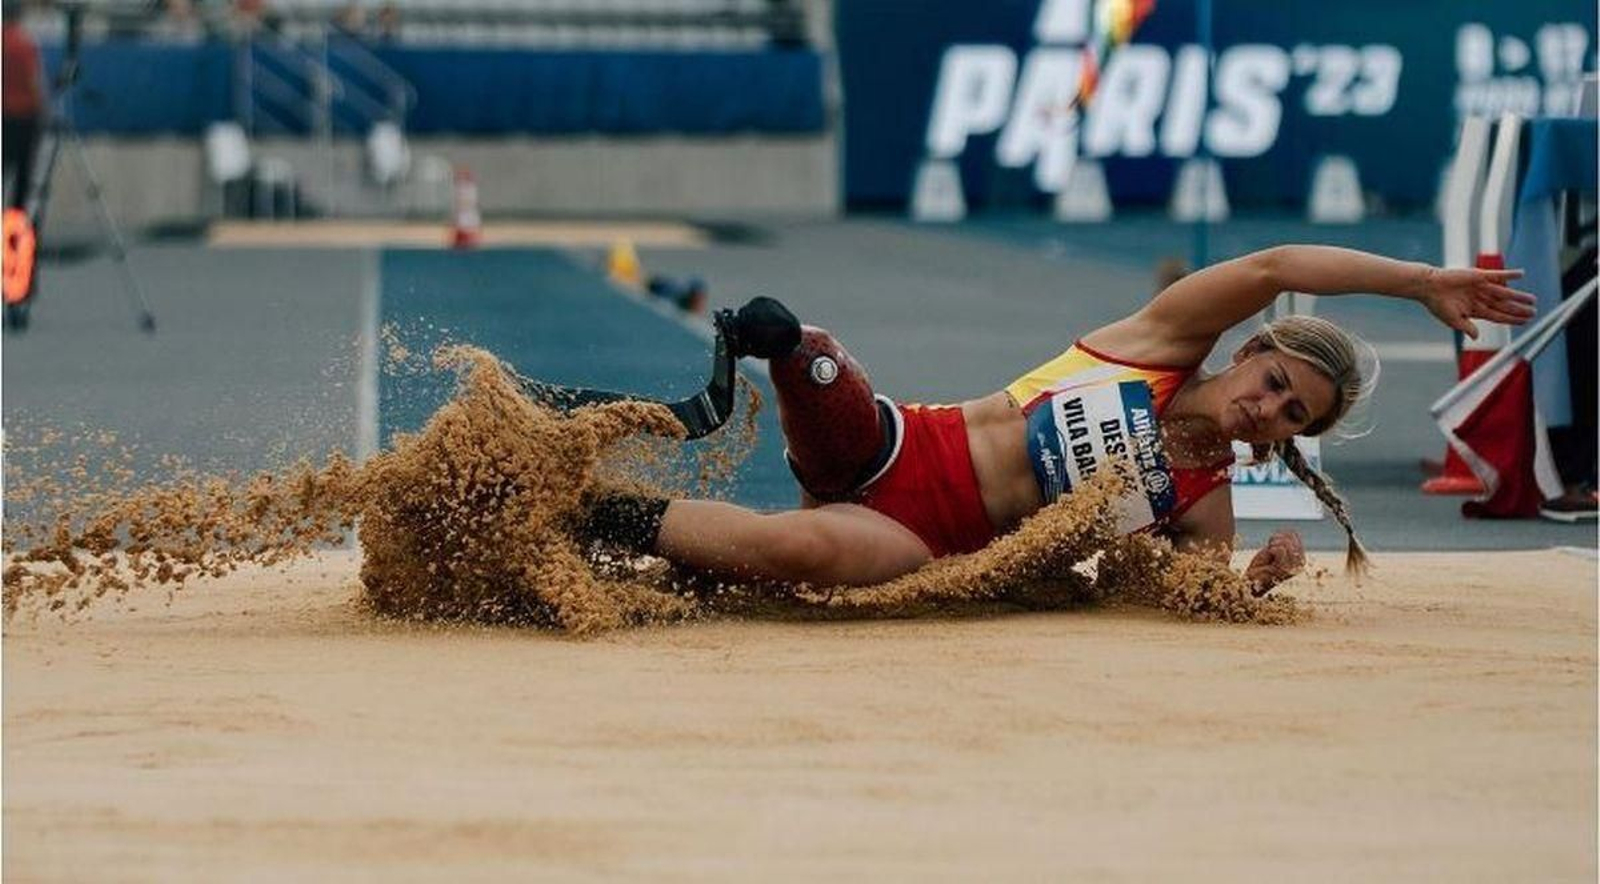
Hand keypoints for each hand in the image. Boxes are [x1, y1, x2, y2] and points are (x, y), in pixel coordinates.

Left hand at [1244, 530, 1304, 595]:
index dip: (1279, 535)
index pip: (1294, 534)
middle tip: (1270, 550)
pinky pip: (1280, 550)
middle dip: (1276, 539)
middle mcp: (1300, 564)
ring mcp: (1292, 567)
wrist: (1252, 581)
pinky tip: (1269, 556)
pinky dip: (1272, 549)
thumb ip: (1286, 541)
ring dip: (1273, 544)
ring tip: (1270, 553)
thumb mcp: (1275, 549)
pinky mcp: (1283, 570)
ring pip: (1286, 543)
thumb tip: (1294, 532)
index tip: (1273, 545)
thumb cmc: (1262, 565)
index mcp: (1300, 557)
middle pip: (1290, 537)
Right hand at [1420, 266, 1537, 337]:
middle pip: (1504, 305)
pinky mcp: (1479, 275)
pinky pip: (1498, 274)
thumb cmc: (1437, 304)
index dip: (1511, 319)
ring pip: (1504, 292)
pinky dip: (1509, 274)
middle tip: (1534, 312)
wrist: (1428, 286)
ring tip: (1532, 300)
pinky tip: (1521, 274)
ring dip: (1518, 296)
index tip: (1524, 321)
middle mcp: (1480, 298)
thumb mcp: (1452, 320)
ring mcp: (1481, 287)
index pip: (1498, 316)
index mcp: (1475, 310)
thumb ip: (1467, 327)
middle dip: (1519, 309)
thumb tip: (1476, 336)